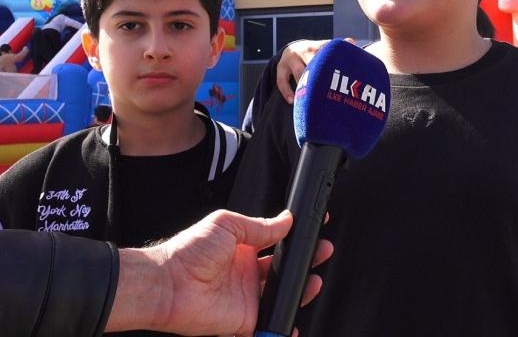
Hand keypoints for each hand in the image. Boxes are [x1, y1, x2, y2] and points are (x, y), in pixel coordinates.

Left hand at [108, 209, 332, 335]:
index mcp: (243, 247)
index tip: (314, 225)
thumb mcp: (226, 224)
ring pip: (282, 293)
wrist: (169, 284)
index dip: (296, 235)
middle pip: (285, 267)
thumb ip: (259, 226)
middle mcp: (247, 271)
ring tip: (316, 280)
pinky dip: (284, 323)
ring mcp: (248, 295)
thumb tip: (285, 219)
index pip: (277, 239)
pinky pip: (270, 322)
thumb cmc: (188, 252)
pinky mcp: (245, 318)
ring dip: (301, 287)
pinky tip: (296, 319)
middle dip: (306, 259)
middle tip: (322, 251)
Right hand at [277, 39, 354, 103]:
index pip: (326, 54)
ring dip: (305, 86)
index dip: (332, 63)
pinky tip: (293, 101)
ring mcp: (291, 59)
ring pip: (298, 73)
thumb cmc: (316, 54)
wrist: (293, 49)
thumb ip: (338, 49)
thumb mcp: (326, 49)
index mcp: (318, 47)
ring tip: (312, 100)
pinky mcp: (281, 67)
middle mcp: (304, 51)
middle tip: (327, 92)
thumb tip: (353, 42)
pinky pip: (281, 80)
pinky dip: (287, 91)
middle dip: (319, 76)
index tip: (340, 75)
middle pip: (313, 63)